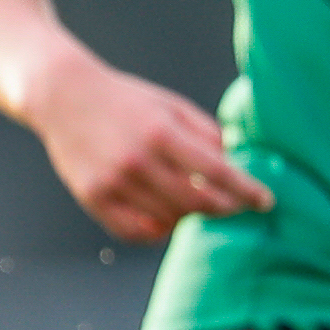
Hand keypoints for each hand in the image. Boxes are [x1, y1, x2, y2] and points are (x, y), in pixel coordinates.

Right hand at [27, 44, 268, 243]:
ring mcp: (113, 183)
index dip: (245, 190)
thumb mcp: (171, 105)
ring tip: (195, 203)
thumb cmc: (126, 100)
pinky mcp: (93, 198)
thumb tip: (235, 167)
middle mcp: (136, 161)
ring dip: (190, 216)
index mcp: (160, 132)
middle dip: (224, 208)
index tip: (265, 201)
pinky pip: (135, 232)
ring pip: (168, 219)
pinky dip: (157, 231)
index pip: (216, 171)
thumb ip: (206, 134)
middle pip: (196, 202)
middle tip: (234, 206)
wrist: (64, 97)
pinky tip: (165, 218)